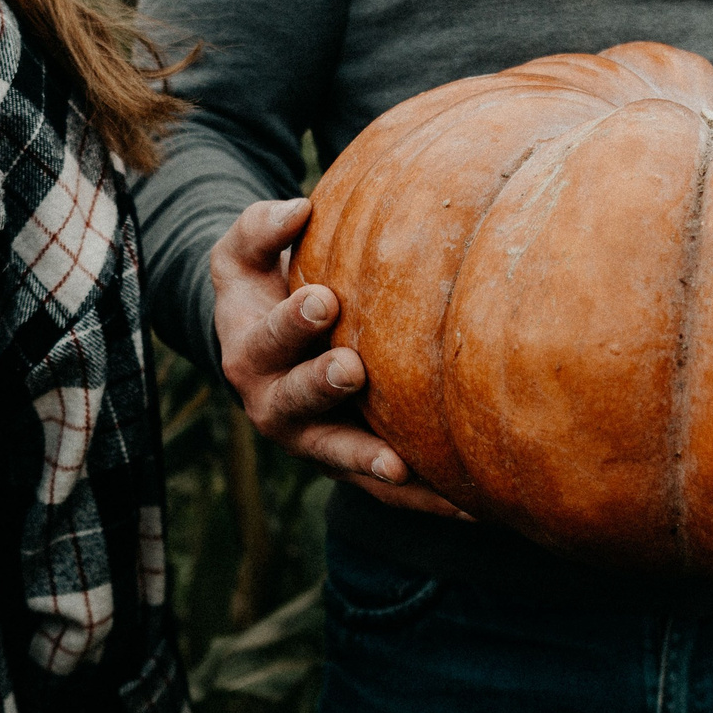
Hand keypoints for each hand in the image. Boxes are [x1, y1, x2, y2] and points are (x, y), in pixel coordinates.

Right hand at [210, 197, 464, 515]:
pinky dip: (422, 499)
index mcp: (249, 354)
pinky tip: (469, 504)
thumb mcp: (243, 255)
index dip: (291, 321)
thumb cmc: (263, 289)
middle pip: (296, 401)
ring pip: (338, 457)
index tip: (321, 298)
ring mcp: (312, 443)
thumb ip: (260, 228)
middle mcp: (274, 405)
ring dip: (366, 460)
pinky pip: (383, 490)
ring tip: (399, 466)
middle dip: (321, 384)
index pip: (268, 337)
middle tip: (351, 368)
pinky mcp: (350, 468)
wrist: (269, 348)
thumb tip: (298, 208)